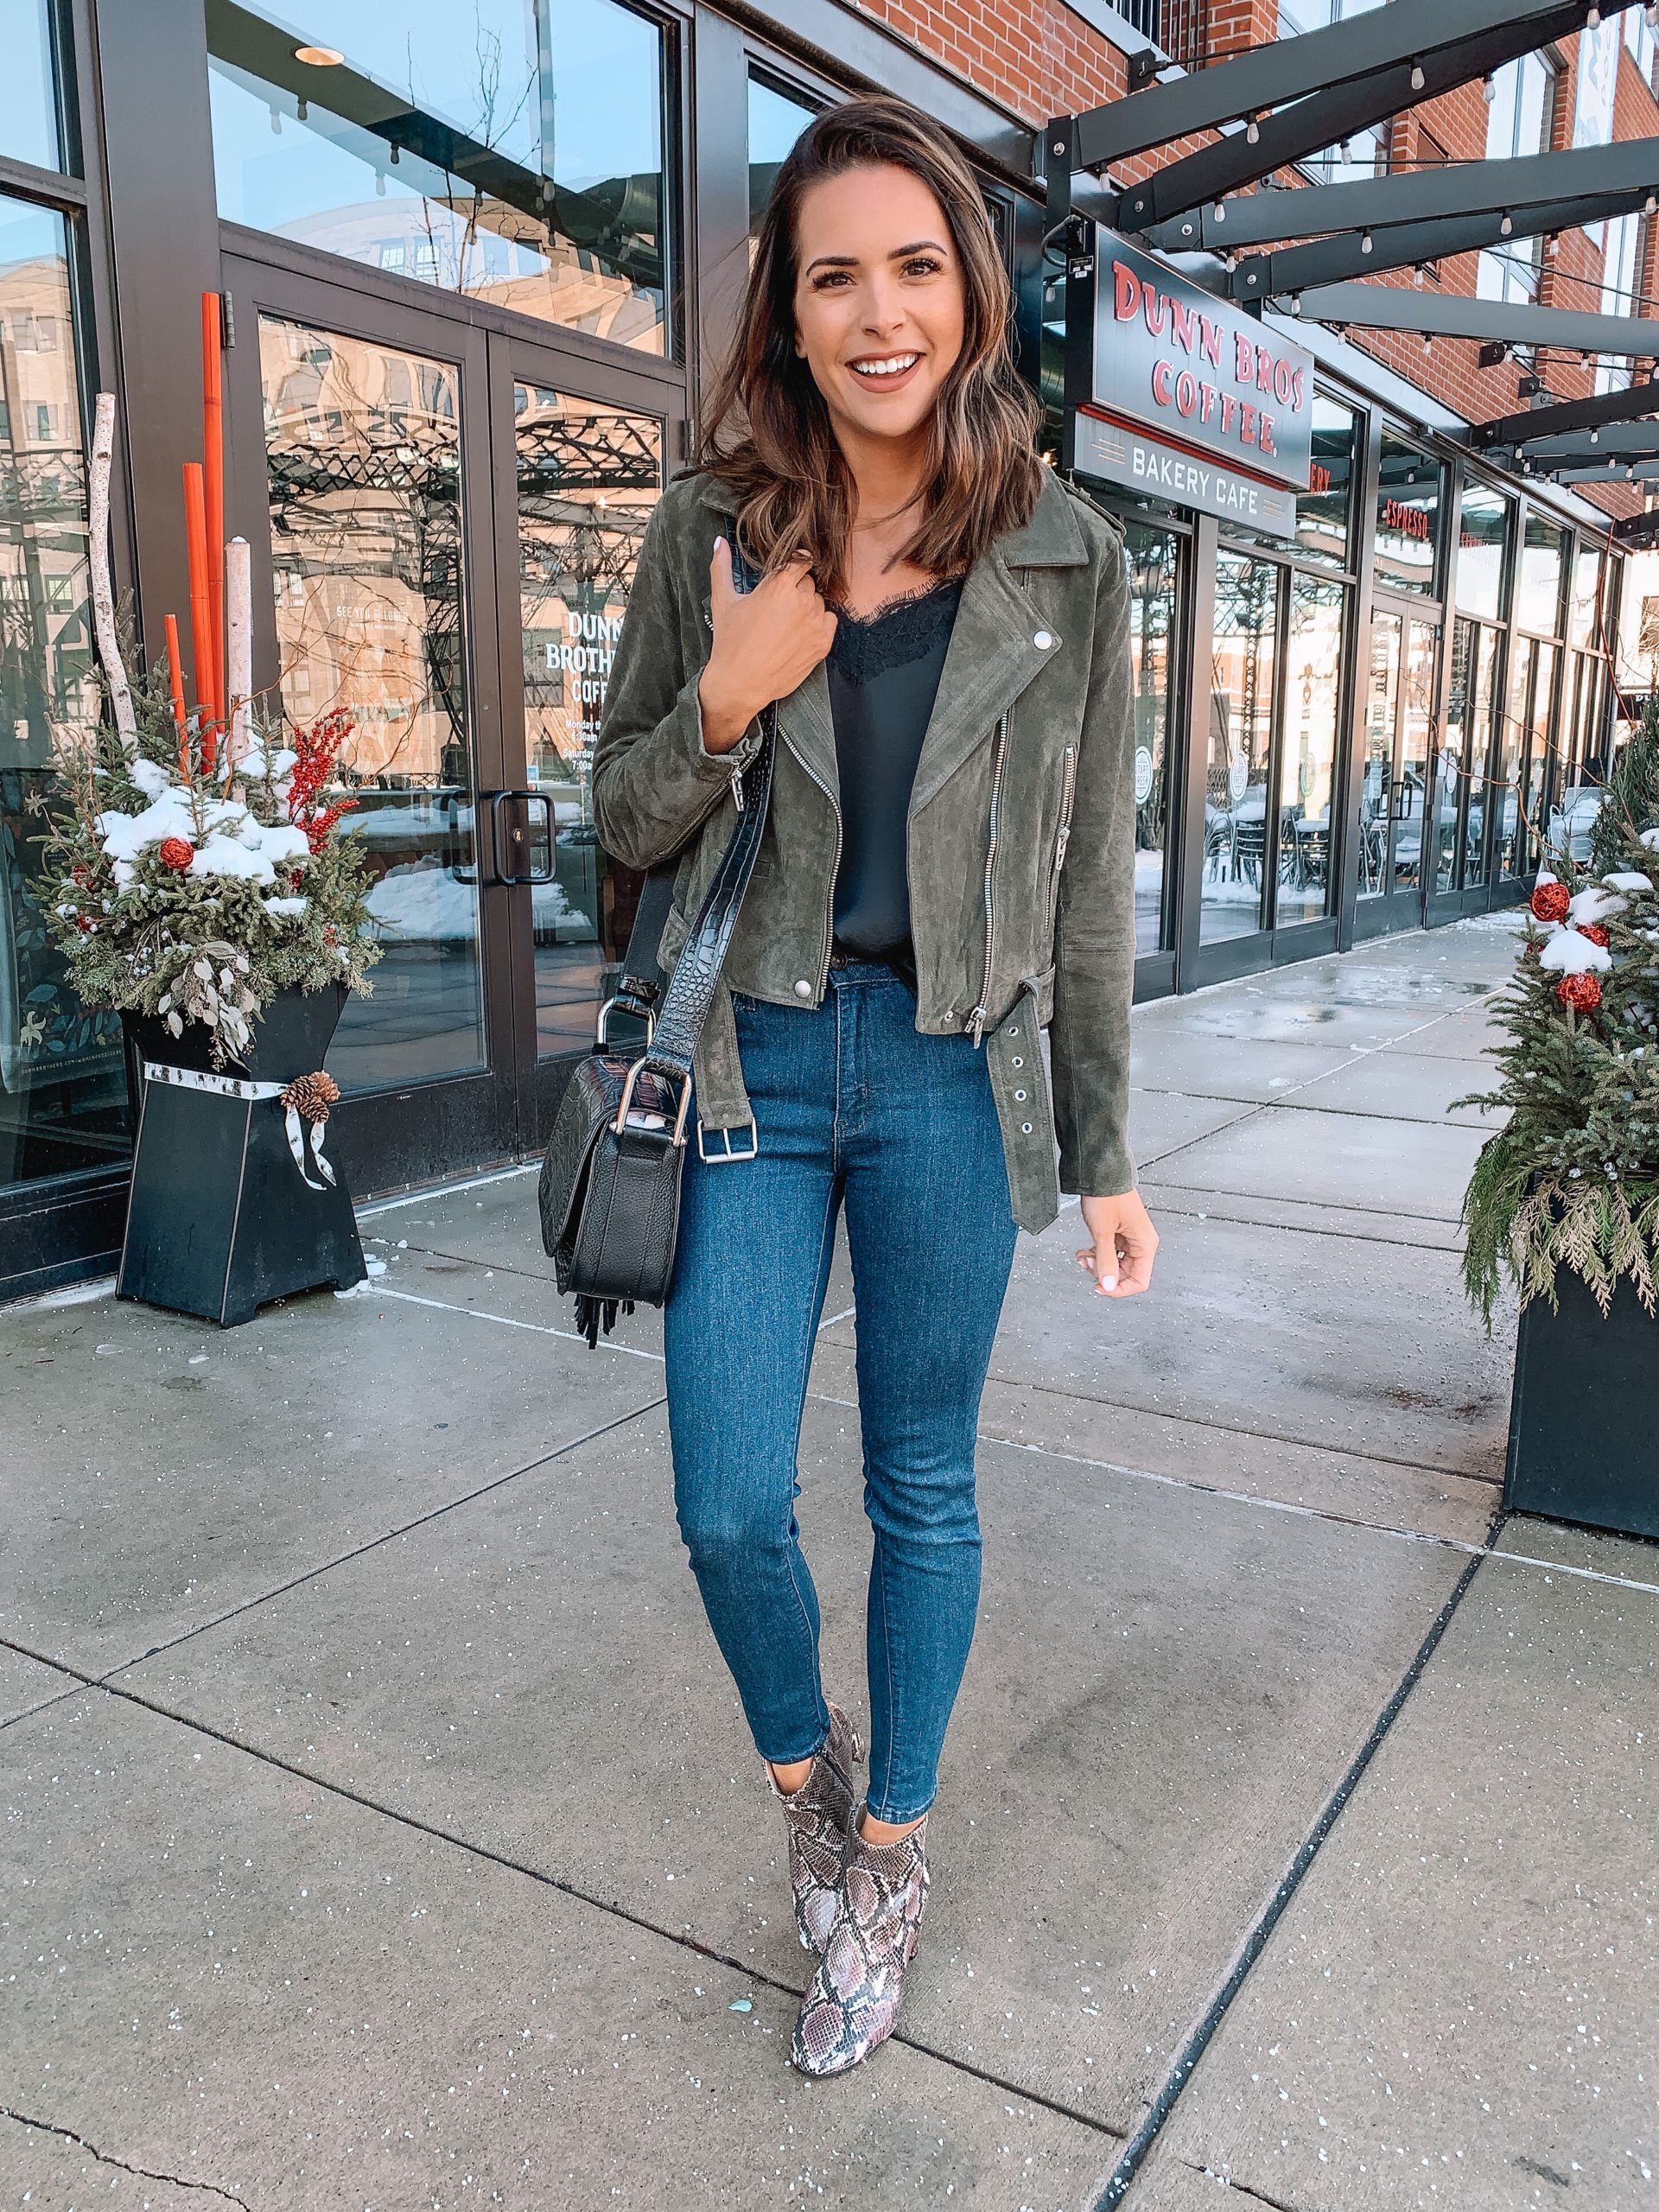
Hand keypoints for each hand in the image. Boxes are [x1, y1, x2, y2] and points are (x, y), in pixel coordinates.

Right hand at [697, 535, 836, 752]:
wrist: (740, 684)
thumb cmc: (730, 643)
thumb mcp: (723, 601)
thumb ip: (722, 567)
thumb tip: (720, 544)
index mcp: (780, 585)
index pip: (801, 560)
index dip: (795, 565)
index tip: (789, 572)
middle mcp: (802, 600)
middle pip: (809, 582)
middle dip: (796, 589)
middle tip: (779, 607)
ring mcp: (816, 622)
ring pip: (819, 602)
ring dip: (808, 607)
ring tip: (787, 624)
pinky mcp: (823, 642)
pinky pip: (829, 621)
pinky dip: (818, 624)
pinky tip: (799, 634)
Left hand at [1075, 1190, 1157, 1297]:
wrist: (1100, 1173)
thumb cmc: (1107, 1195)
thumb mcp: (1103, 1232)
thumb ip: (1106, 1261)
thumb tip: (1108, 1285)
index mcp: (1145, 1244)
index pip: (1139, 1281)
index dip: (1119, 1289)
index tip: (1100, 1287)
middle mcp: (1141, 1242)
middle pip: (1125, 1274)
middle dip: (1104, 1273)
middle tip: (1087, 1263)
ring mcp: (1129, 1237)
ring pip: (1115, 1264)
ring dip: (1098, 1264)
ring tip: (1083, 1255)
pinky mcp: (1119, 1232)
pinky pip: (1110, 1252)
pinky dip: (1097, 1254)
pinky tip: (1085, 1250)